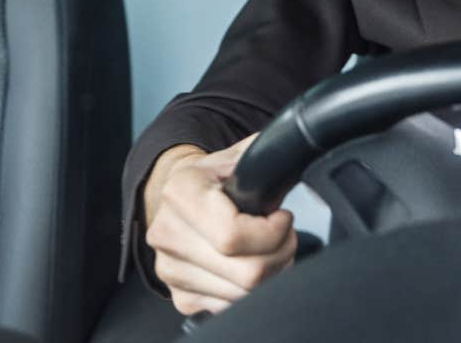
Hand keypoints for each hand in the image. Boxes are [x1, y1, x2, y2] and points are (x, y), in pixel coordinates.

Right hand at [143, 135, 297, 314]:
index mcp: (180, 193)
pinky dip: (253, 291)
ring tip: (270, 249)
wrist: (178, 199)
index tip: (281, 218)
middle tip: (284, 236)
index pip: (233, 235)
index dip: (272, 232)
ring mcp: (171, 271)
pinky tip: (252, 266)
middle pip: (247, 273)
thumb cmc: (214, 179)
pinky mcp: (181, 297)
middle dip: (281, 254)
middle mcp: (167, 234)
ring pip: (245, 295)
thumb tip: (293, 155)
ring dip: (271, 274)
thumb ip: (267, 154)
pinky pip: (233, 306)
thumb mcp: (238, 156)